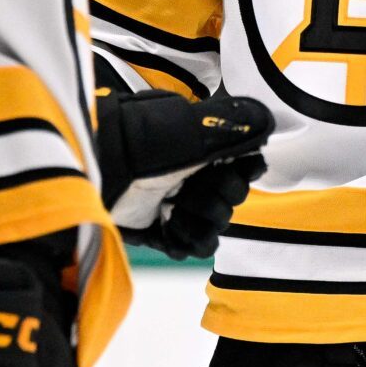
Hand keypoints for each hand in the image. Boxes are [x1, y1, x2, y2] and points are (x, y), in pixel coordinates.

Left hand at [96, 87, 271, 260]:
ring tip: (173, 209)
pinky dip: (189, 241)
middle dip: (217, 195)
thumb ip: (232, 125)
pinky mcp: (164, 230)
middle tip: (189, 186)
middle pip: (234, 196)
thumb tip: (266, 120)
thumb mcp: (188, 127)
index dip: (246, 169)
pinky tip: (172, 228)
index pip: (246, 163)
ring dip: (200, 218)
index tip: (241, 167)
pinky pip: (198, 246)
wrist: (99, 173)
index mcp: (204, 146)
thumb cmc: (141, 144)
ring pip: (218, 223)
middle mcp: (195, 173)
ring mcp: (180, 203)